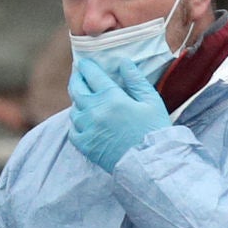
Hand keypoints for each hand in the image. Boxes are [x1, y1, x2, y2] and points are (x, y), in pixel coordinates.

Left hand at [68, 49, 166, 172]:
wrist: (150, 165)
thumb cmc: (154, 131)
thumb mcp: (151, 101)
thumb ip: (135, 79)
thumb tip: (123, 62)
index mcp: (111, 98)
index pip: (92, 74)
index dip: (86, 65)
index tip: (84, 61)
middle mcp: (94, 111)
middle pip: (76, 88)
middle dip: (76, 78)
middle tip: (78, 73)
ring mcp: (87, 129)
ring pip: (73, 108)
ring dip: (77, 99)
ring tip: (82, 95)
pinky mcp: (85, 145)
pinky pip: (73, 129)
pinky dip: (76, 121)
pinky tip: (83, 119)